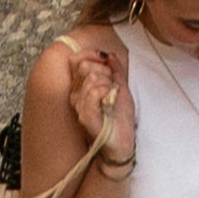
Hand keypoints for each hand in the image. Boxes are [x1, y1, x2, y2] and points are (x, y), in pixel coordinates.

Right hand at [60, 33, 130, 162]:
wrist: (122, 143)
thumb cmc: (120, 118)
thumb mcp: (121, 88)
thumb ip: (115, 70)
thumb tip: (108, 54)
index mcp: (82, 87)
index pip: (77, 60)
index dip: (91, 54)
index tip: (106, 59)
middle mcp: (76, 95)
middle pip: (86, 66)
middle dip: (105, 71)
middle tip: (112, 86)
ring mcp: (79, 106)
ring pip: (92, 79)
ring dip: (108, 85)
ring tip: (112, 98)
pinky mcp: (85, 116)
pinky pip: (94, 92)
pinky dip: (106, 93)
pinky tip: (109, 101)